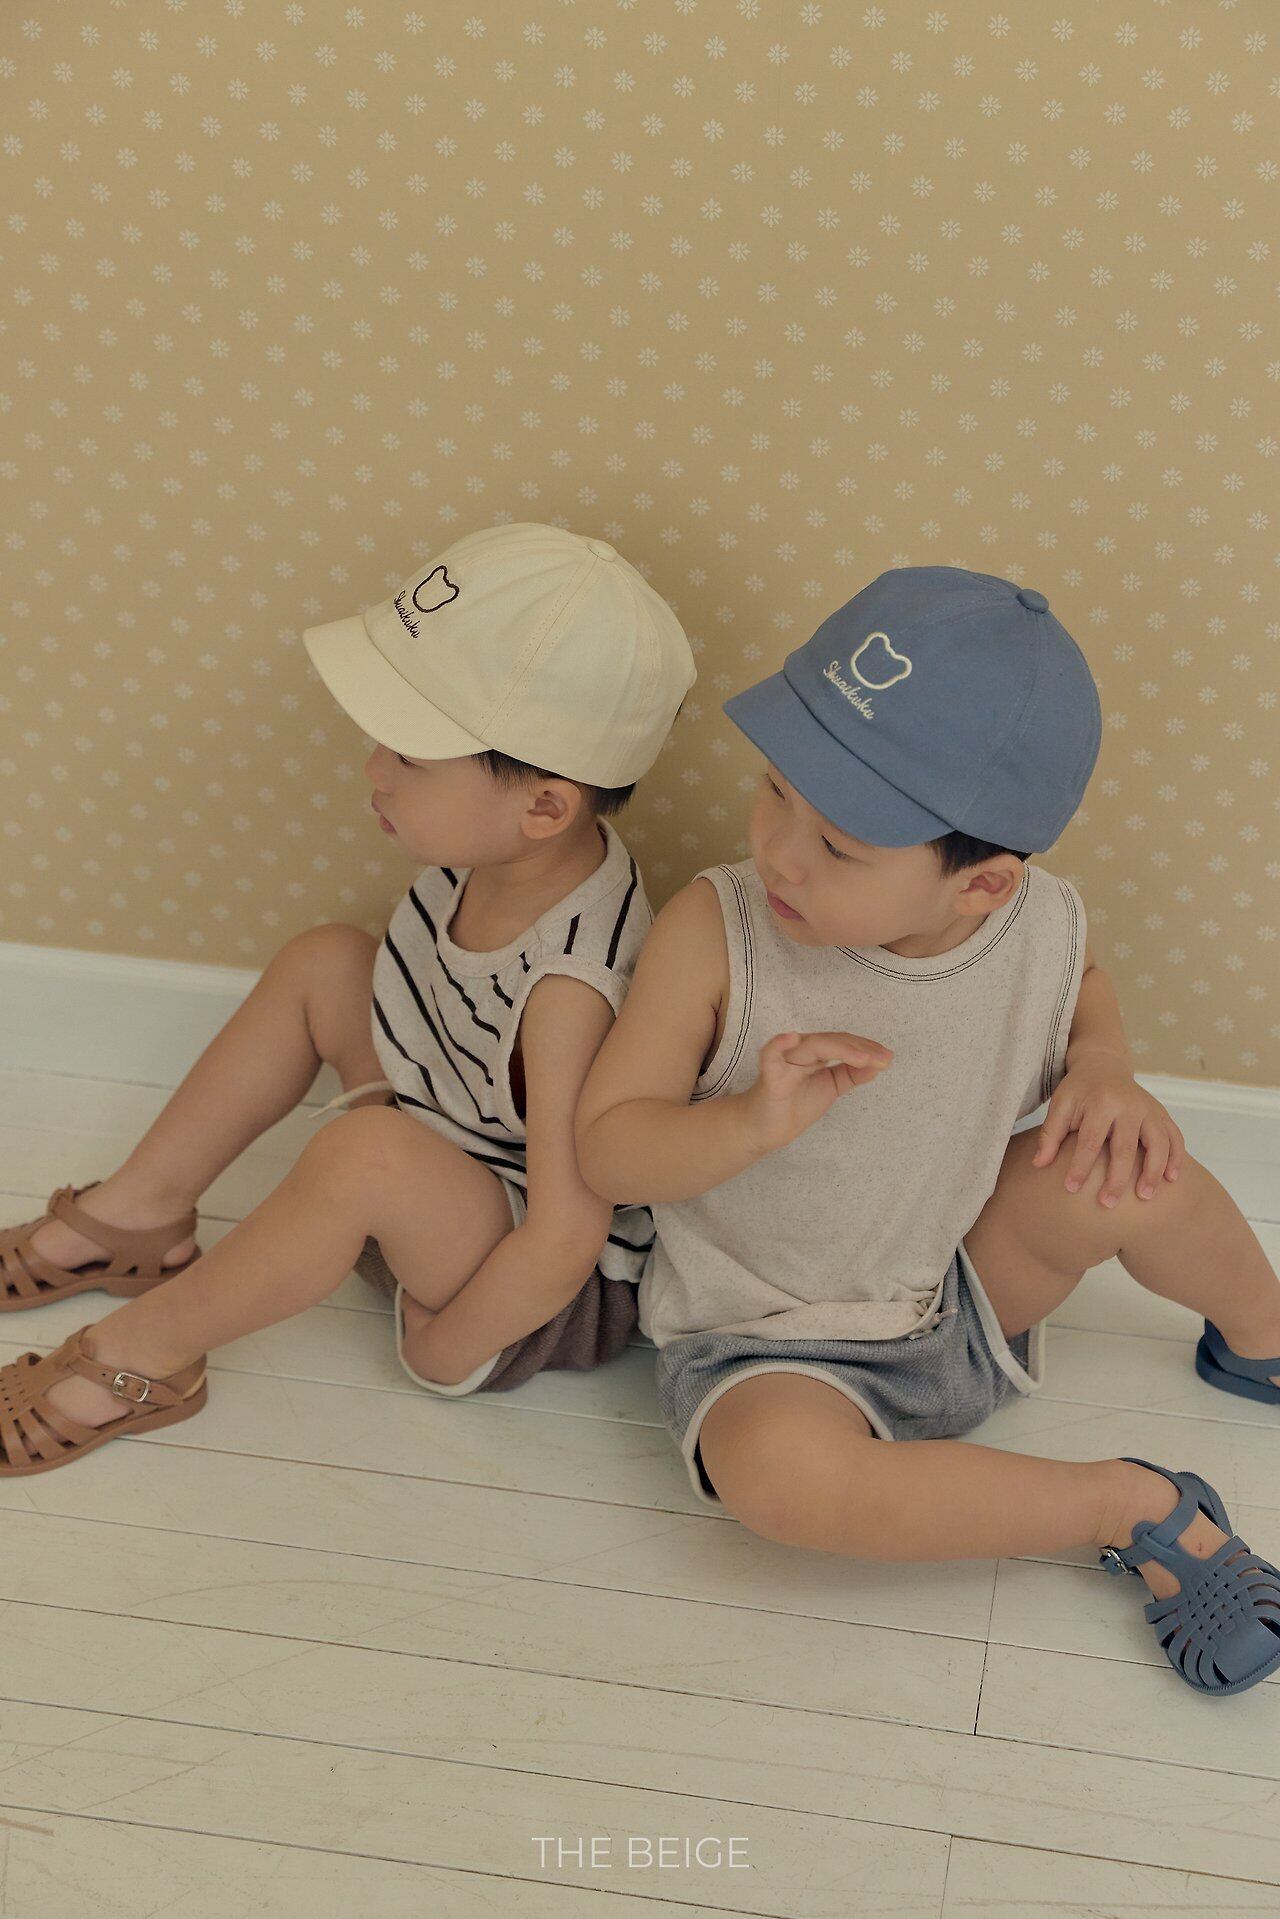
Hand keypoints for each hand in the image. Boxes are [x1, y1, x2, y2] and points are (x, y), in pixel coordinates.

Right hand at [741, 1028, 893, 1155]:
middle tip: (883, 1059)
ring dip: (840, 1049)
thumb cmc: (796, 1104)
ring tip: (863, 1058)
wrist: (768, 1130)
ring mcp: (785, 1061)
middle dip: (860, 1049)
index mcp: (816, 1052)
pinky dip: (779, 1044)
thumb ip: (852, 1075)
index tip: (888, 1058)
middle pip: (832, 1041)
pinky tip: (791, 1038)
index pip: (843, 1043)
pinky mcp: (770, 1076)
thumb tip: (878, 1064)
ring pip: (813, 1045)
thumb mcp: (831, 1087)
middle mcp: (801, 1051)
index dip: (866, 1048)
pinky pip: (770, 1056)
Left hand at [1032, 1052, 1185, 1206]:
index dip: (1080, 1167)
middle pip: (1125, 1147)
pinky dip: (1177, 1157)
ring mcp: (1149, 1109)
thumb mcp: (1060, 1105)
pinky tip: (1171, 1179)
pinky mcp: (1162, 1113)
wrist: (1104, 1065)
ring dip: (1153, 1172)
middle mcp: (1129, 1104)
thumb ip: (1050, 1134)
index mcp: (1101, 1102)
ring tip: (1144, 1197)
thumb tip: (1038, 1164)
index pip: (1090, 1141)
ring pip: (1158, 1143)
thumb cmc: (1080, 1090)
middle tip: (1107, 1203)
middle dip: (1117, 1179)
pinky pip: (1175, 1136)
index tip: (1071, 1189)